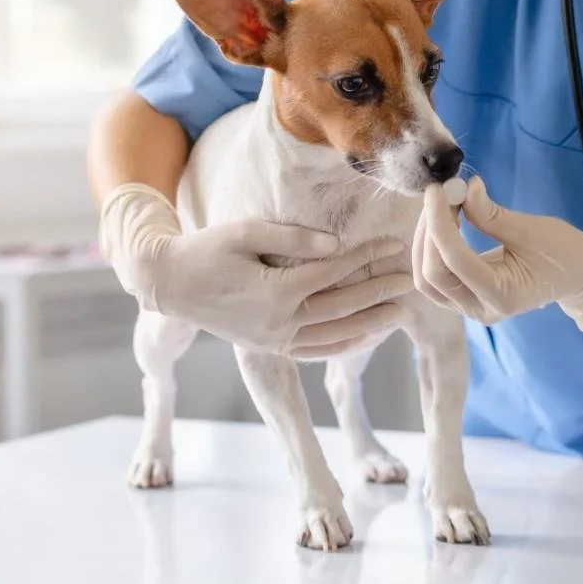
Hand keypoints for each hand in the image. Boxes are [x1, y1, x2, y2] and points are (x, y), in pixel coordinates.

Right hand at [99, 183, 414, 357]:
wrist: (170, 283)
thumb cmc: (207, 249)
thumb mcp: (246, 232)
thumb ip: (294, 238)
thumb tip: (337, 245)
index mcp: (274, 291)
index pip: (334, 272)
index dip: (367, 257)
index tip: (394, 243)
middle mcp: (278, 322)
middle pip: (343, 306)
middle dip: (381, 290)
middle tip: (412, 277)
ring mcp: (274, 339)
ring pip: (335, 335)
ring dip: (372, 323)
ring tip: (402, 310)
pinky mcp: (270, 346)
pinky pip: (315, 352)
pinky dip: (344, 345)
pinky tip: (367, 335)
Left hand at [412, 176, 582, 338]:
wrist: (579, 276)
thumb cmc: (563, 253)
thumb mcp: (530, 230)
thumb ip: (490, 214)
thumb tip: (462, 189)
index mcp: (501, 295)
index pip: (454, 259)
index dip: (439, 221)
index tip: (438, 189)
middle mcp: (481, 309)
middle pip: (432, 275)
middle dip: (429, 230)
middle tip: (440, 194)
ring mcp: (470, 308)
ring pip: (427, 279)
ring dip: (425, 240)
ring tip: (439, 206)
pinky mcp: (466, 299)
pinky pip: (436, 278)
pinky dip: (432, 249)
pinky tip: (440, 222)